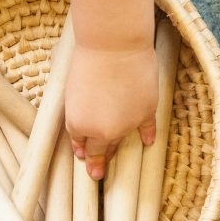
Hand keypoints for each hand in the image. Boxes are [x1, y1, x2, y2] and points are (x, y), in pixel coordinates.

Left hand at [65, 42, 158, 179]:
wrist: (114, 46)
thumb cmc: (87, 61)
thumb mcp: (72, 92)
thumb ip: (77, 112)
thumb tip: (84, 128)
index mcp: (78, 125)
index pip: (79, 142)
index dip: (80, 150)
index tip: (82, 156)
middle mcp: (102, 131)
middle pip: (99, 149)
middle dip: (97, 161)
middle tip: (97, 173)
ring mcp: (127, 125)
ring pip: (121, 141)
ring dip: (117, 147)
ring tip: (115, 155)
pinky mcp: (146, 113)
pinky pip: (146, 130)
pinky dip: (146, 136)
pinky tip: (147, 142)